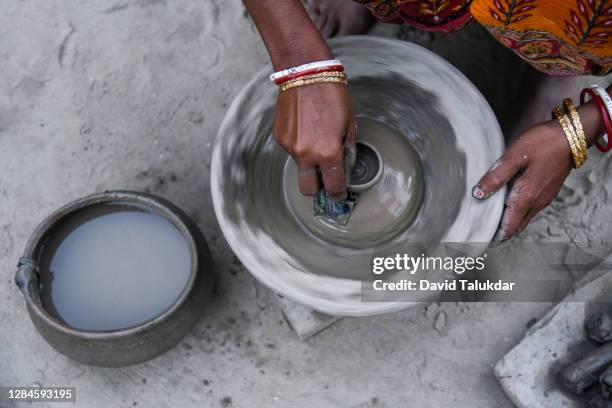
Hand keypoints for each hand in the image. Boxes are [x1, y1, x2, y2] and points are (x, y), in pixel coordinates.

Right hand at [273, 83, 355, 199]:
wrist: (305, 72)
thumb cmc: (332, 94)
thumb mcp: (349, 124)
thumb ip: (347, 150)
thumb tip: (344, 168)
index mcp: (328, 152)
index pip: (332, 187)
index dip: (338, 193)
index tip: (339, 193)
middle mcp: (306, 154)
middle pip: (308, 189)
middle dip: (317, 189)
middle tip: (325, 179)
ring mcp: (290, 147)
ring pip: (300, 166)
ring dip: (309, 161)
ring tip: (316, 137)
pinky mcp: (279, 137)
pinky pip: (291, 150)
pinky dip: (299, 145)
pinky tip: (305, 127)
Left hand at [472, 120, 572, 239]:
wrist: (573, 135)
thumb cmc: (543, 143)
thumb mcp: (514, 156)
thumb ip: (496, 176)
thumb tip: (478, 193)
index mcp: (526, 197)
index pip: (509, 227)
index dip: (495, 236)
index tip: (481, 239)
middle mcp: (536, 203)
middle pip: (516, 227)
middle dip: (500, 233)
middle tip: (483, 234)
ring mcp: (544, 198)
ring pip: (524, 219)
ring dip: (510, 223)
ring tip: (491, 221)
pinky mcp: (548, 192)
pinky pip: (531, 210)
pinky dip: (518, 214)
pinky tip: (508, 206)